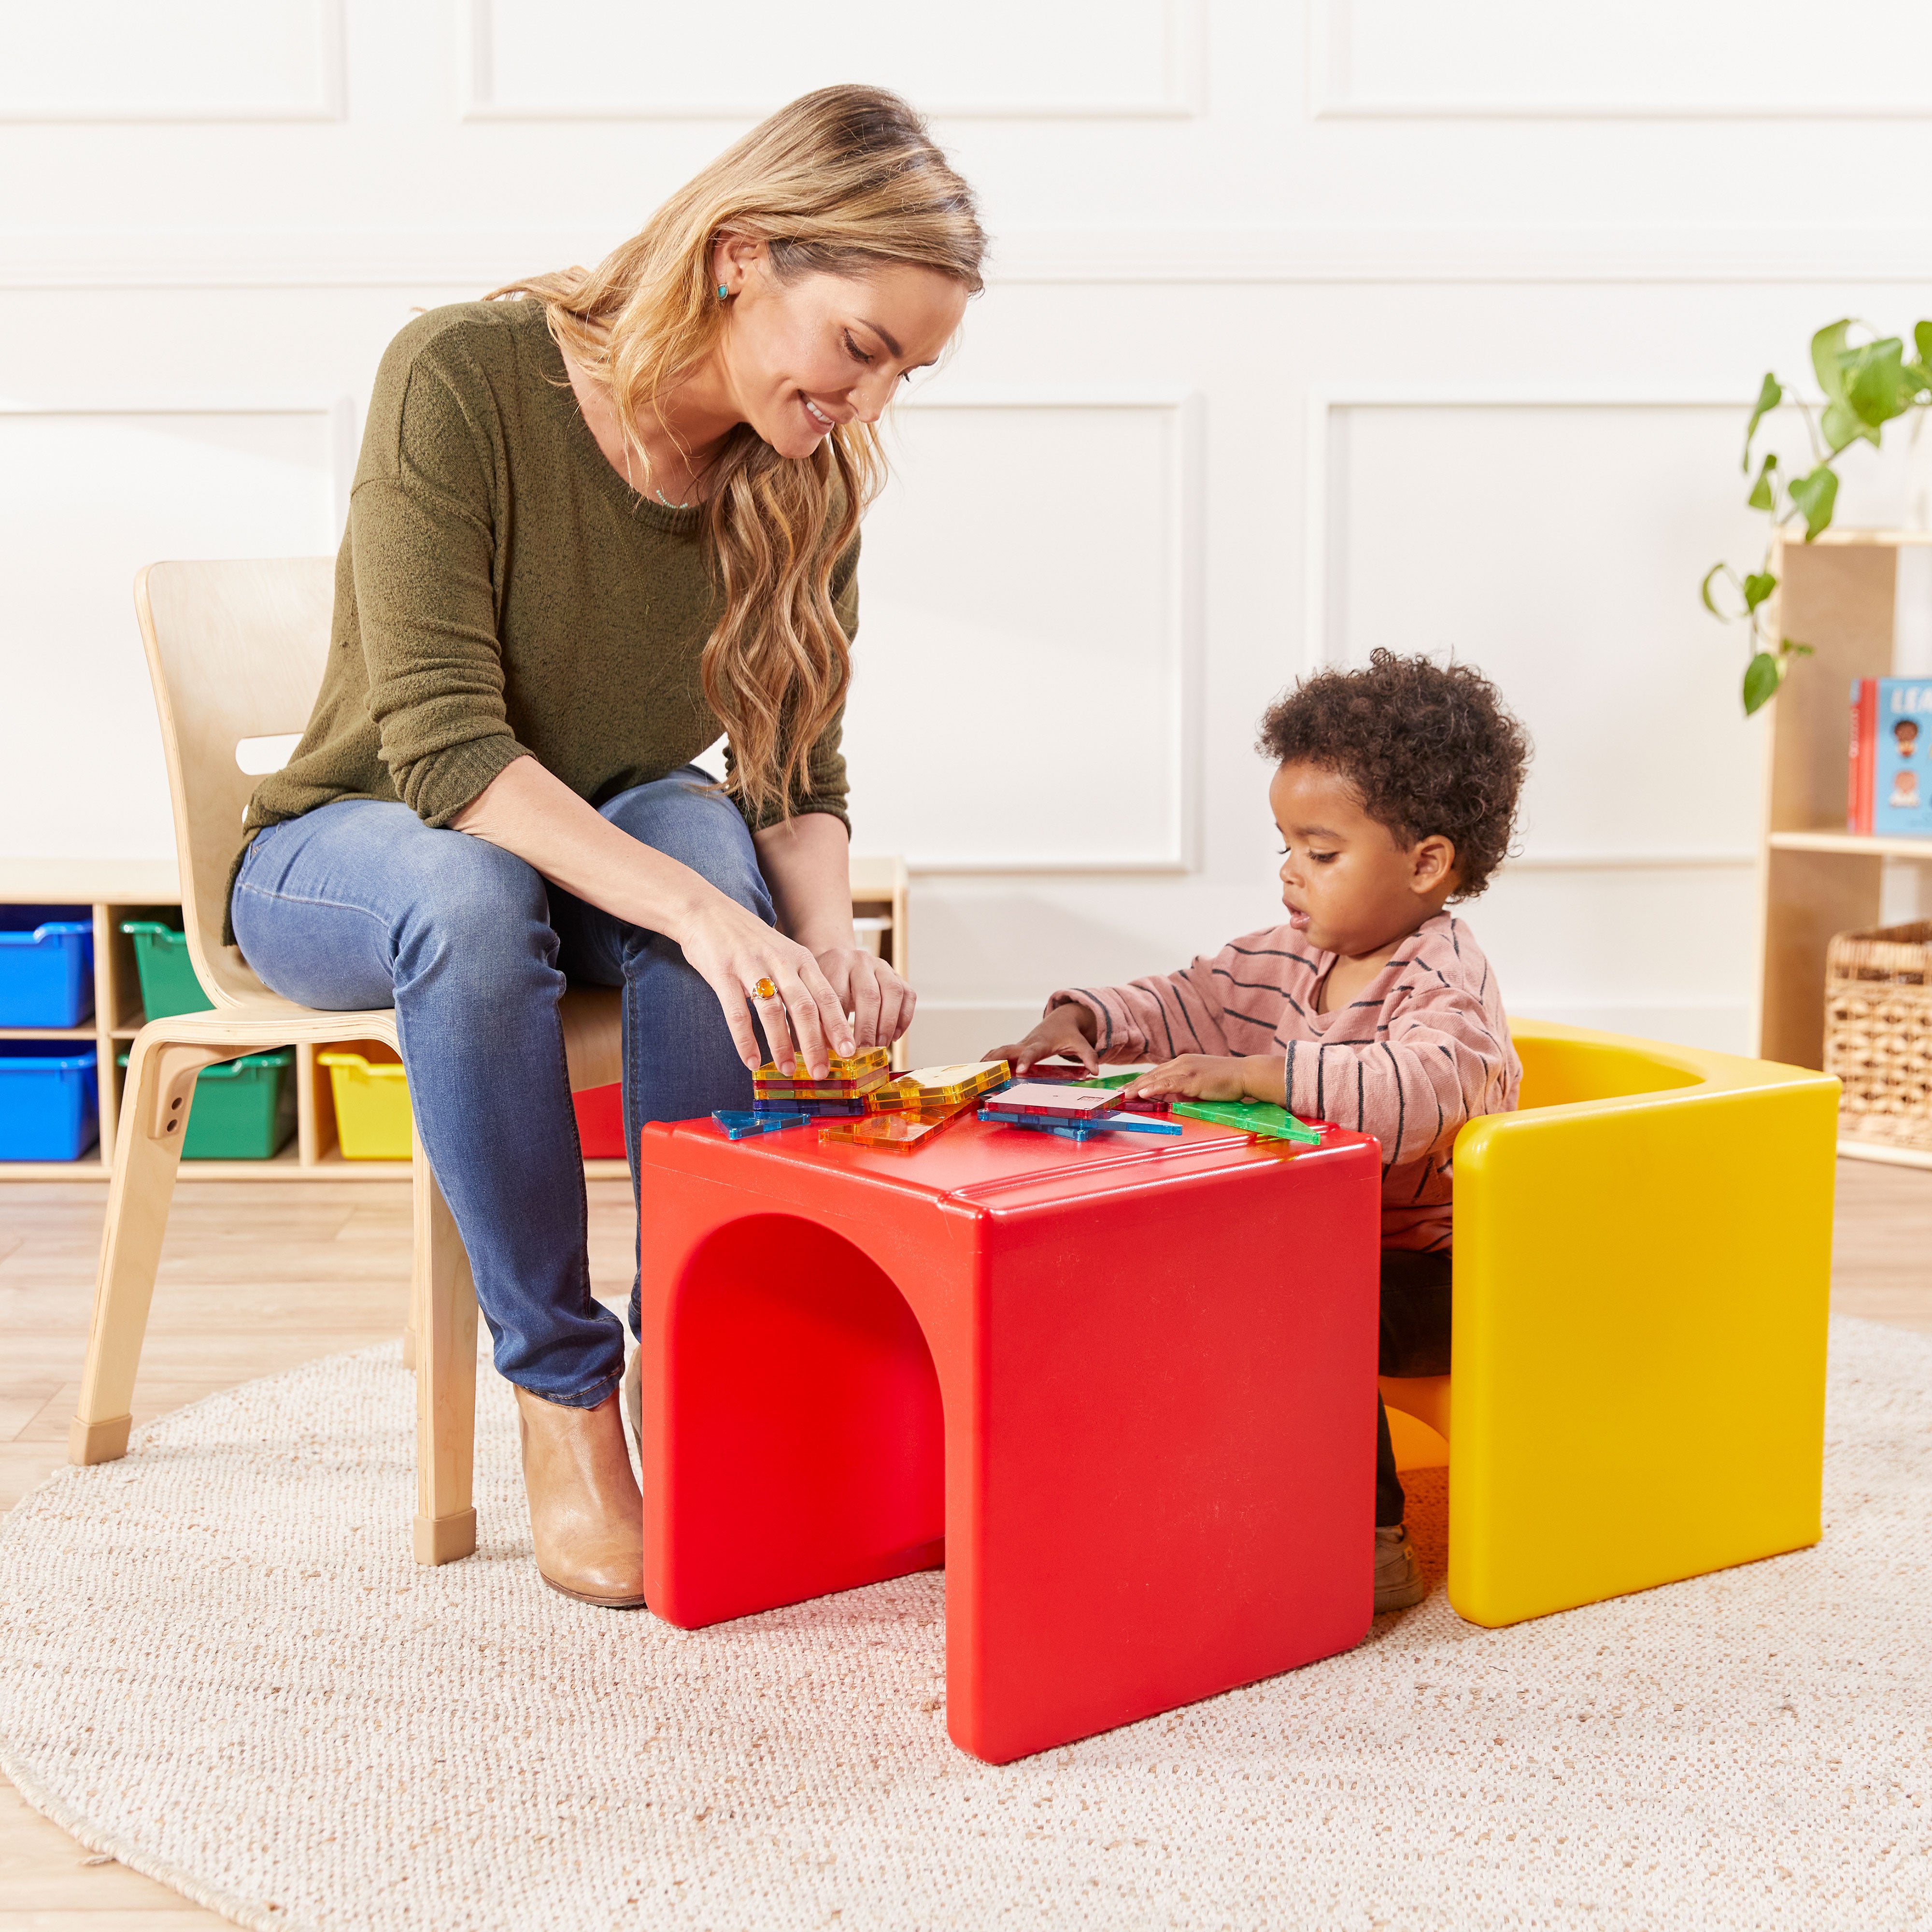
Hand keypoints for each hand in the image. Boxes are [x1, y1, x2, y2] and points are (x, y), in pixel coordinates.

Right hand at [674, 894, 854, 1077]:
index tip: (849, 1053)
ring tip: (786, 1070)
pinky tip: (751, 1062)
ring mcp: (752, 966)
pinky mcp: (724, 973)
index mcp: (800, 959)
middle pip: (805, 1008)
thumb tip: (820, 1027)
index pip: (826, 997)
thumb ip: (801, 985)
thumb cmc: (748, 940)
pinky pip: (737, 1013)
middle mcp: (781, 962)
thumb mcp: (784, 955)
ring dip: (782, 1045)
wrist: (707, 911)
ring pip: (773, 1011)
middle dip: (815, 1044)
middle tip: (821, 1072)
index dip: (838, 1026)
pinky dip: (746, 1040)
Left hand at [814, 948, 915, 1049]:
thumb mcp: (812, 997)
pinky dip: (904, 1018)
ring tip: (881, 1046)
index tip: (842, 1050)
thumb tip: (820, 1054)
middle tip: (865, 1051)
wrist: (838, 961)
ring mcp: (881, 966)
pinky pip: (908, 995)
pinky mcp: (897, 975)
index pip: (838, 996)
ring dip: (888, 1024)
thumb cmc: (824, 985)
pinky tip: (894, 1036)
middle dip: (868, 1028)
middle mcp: (860, 961)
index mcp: (835, 964)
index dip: (841, 1026)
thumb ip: (813, 1022)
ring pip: (892, 993)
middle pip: (868, 994)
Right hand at [984, 1003, 1097, 1074]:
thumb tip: (1096, 1070)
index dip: (1024, 1060)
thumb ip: (1088, 1056)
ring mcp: (1018, 1047)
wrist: (1060, 1021)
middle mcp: (1026, 1044)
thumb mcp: (1080, 1044)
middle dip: (994, 1060)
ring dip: (985, 1062)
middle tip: (982, 1073)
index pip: (1031, 1052)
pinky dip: (987, 1063)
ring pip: (998, 1052)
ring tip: (972, 1076)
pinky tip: (976, 1073)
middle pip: (1005, 1050)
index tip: (1018, 1071)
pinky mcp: (1015, 1050)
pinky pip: (998, 1055)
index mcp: (1040, 1044)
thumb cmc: (1069, 1034)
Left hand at [1126, 1054, 1277, 1103]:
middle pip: (1152, 1075)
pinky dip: (1154, 1088)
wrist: (1245, 1073)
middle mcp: (1181, 1063)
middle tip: (1117, 1093)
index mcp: (1182, 1063)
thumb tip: (1173, 1098)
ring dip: (1138, 1087)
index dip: (1139, 1081)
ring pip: (1157, 1078)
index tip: (1126, 1089)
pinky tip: (1142, 1092)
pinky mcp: (1193, 1078)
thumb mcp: (1200, 1084)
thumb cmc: (1226, 1081)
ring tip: (1123, 1094)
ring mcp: (1186, 1069)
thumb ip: (1184, 1089)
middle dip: (1133, 1084)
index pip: (1156, 1073)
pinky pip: (1169, 1084)